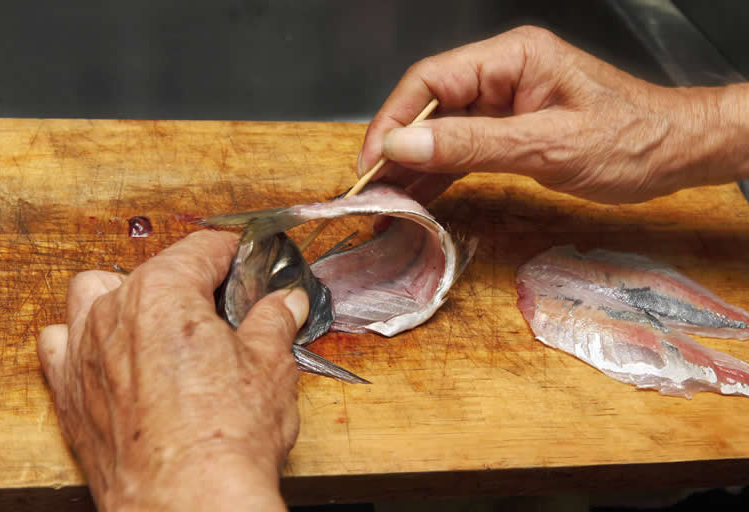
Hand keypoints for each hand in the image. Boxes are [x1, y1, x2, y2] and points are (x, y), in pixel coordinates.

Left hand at [38, 230, 308, 510]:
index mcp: (165, 291)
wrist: (187, 501)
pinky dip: (84, 341)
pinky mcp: (70, 392)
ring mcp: (84, 351)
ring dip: (125, 298)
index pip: (201, 249)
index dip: (232, 251)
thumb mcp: (270, 366)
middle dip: (186, 280)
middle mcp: (114, 312)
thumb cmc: (226, 436)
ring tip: (161, 325)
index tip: (245, 259)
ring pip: (93, 296)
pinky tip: (116, 358)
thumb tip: (287, 303)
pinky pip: (61, 344)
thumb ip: (275, 322)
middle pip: (151, 270)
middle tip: (221, 309)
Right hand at [359, 26, 748, 203]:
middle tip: (371, 191)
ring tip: (385, 204)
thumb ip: (471, 146)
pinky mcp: (510, 134)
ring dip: (413, 169)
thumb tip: (402, 145)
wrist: (677, 154)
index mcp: (511, 58)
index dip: (393, 120)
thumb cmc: (630, 141)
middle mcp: (502, 76)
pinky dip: (440, 178)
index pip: (431, 81)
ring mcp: (504, 106)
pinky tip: (417, 200)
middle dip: (396, 149)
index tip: (372, 160)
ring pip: (441, 135)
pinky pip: (463, 154)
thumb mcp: (546, 146)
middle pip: (429, 109)